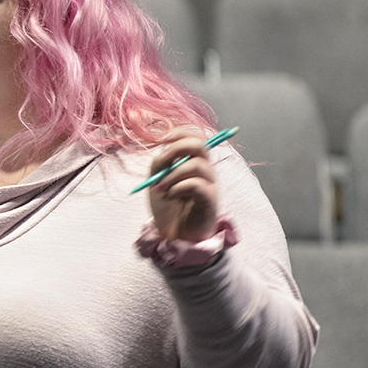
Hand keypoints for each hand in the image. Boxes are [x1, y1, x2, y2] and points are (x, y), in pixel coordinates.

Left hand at [147, 127, 218, 241]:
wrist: (174, 235)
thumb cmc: (167, 207)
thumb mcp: (157, 180)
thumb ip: (160, 164)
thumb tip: (163, 151)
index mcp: (192, 162)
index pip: (194, 137)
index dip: (180, 133)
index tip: (161, 139)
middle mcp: (205, 170)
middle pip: (200, 145)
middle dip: (178, 147)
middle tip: (163, 159)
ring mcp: (209, 184)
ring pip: (198, 165)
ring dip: (173, 174)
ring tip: (162, 188)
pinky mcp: (210, 200)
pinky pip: (198, 185)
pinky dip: (179, 187)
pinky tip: (171, 195)